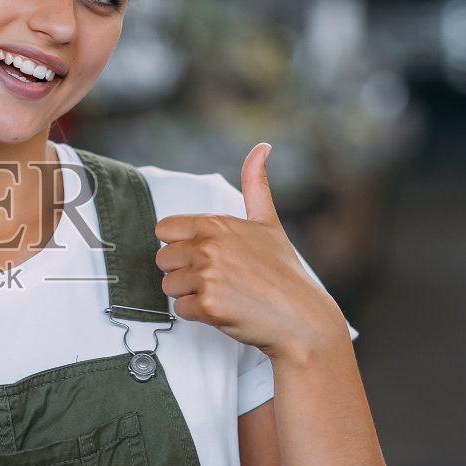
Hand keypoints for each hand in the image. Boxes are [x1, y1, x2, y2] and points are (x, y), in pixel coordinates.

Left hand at [153, 143, 344, 361]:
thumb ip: (256, 185)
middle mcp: (210, 246)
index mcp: (217, 224)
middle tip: (217, 279)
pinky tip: (224, 310)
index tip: (204, 255)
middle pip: (163, 259)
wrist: (303, 319)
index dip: (181, 245)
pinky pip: (180, 309)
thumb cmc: (284, 274)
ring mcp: (208, 275)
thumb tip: (262, 147)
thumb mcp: (269, 223)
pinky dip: (198, 314)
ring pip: (168, 285)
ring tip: (223, 294)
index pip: (165, 228)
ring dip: (189, 294)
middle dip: (183, 271)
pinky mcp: (207, 305)